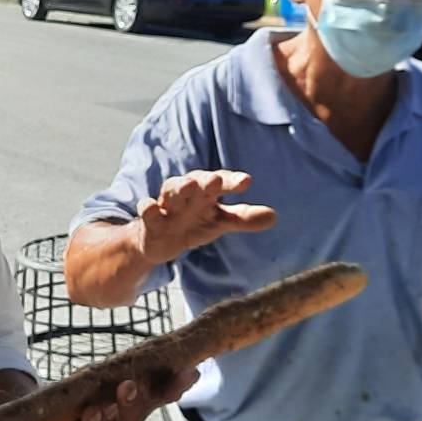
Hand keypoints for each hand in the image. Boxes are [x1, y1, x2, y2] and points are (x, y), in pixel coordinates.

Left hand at [21, 371, 199, 420]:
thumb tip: (138, 348)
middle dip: (132, 403)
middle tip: (128, 386)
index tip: (190, 372)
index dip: (176, 386)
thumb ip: (115, 371)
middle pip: (135, 418)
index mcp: (136, 407)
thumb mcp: (98, 383)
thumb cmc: (83, 401)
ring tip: (91, 412)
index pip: (160, 395)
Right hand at [136, 170, 277, 264]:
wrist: (160, 241)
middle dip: (205, 180)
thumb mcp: (220, 222)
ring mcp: (168, 206)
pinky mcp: (150, 221)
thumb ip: (244, 218)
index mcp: (206, 192)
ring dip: (179, 187)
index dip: (232, 181)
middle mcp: (188, 194)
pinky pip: (147, 210)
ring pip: (171, 190)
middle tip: (216, 180)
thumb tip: (274, 216)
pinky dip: (148, 207)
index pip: (221, 182)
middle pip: (196, 181)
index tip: (246, 182)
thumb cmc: (194, 223)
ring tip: (188, 186)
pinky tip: (151, 207)